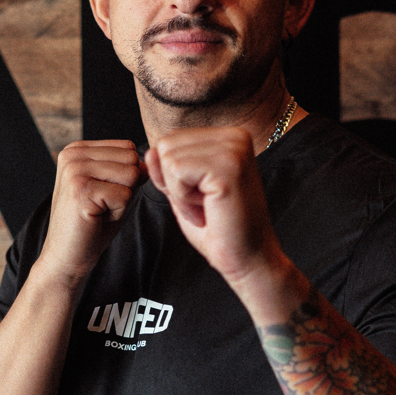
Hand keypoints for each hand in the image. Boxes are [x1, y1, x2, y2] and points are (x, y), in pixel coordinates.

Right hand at [39, 139, 146, 287]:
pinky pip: (125, 195)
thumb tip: (149, 163)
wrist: (66, 256)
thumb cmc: (91, 224)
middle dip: (126, 186)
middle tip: (102, 204)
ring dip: (123, 199)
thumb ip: (128, 169)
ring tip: (100, 210)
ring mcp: (75, 170)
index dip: (126, 176)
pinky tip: (96, 218)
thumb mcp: (112, 188)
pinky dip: (118, 212)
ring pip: (131, 174)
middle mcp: (73, 154)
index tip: (103, 194)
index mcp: (77, 149)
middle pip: (131, 159)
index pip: (128, 148)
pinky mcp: (81, 190)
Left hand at [145, 127, 283, 286]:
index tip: (201, 196)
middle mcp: (235, 136)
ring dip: (179, 192)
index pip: (171, 140)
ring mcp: (234, 149)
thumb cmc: (219, 228)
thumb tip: (149, 151)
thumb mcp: (184, 190)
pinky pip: (177, 172)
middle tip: (204, 204)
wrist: (246, 258)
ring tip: (207, 206)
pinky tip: (208, 210)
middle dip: (173, 182)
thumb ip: (167, 168)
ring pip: (168, 158)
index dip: (172, 175)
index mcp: (229, 136)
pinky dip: (184, 199)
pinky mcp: (228, 167)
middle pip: (166, 145)